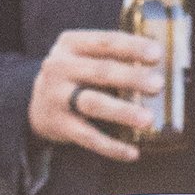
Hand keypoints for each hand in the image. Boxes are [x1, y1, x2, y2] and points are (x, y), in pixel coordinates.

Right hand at [28, 27, 162, 161]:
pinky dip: (112, 146)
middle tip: (158, 85)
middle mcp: (59, 67)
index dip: (132, 47)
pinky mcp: (58, 125)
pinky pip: (88, 137)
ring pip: (93, 103)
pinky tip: (132, 152)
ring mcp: (56, 97)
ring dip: (122, 112)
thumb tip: (159, 61)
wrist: (36, 105)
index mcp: (70, 44)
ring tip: (148, 119)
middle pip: (101, 72)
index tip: (157, 53)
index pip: (105, 41)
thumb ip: (112, 56)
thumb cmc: (75, 77)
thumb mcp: (84, 57)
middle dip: (131, 78)